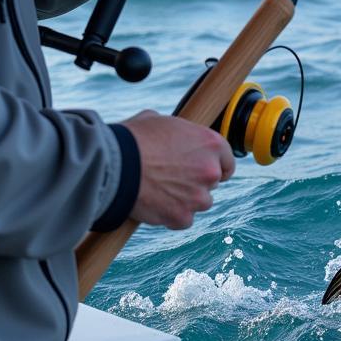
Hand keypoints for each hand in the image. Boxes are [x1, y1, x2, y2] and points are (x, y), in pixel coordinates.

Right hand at [121, 111, 234, 229]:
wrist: (113, 165)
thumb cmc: (133, 139)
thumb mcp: (158, 121)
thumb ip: (177, 132)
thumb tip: (172, 136)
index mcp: (211, 143)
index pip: (227, 162)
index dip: (215, 166)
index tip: (205, 169)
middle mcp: (210, 170)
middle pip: (212, 182)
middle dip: (196, 181)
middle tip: (172, 177)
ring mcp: (198, 196)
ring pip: (199, 202)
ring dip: (186, 199)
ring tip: (161, 191)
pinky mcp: (182, 216)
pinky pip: (183, 219)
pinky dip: (171, 215)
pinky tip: (155, 204)